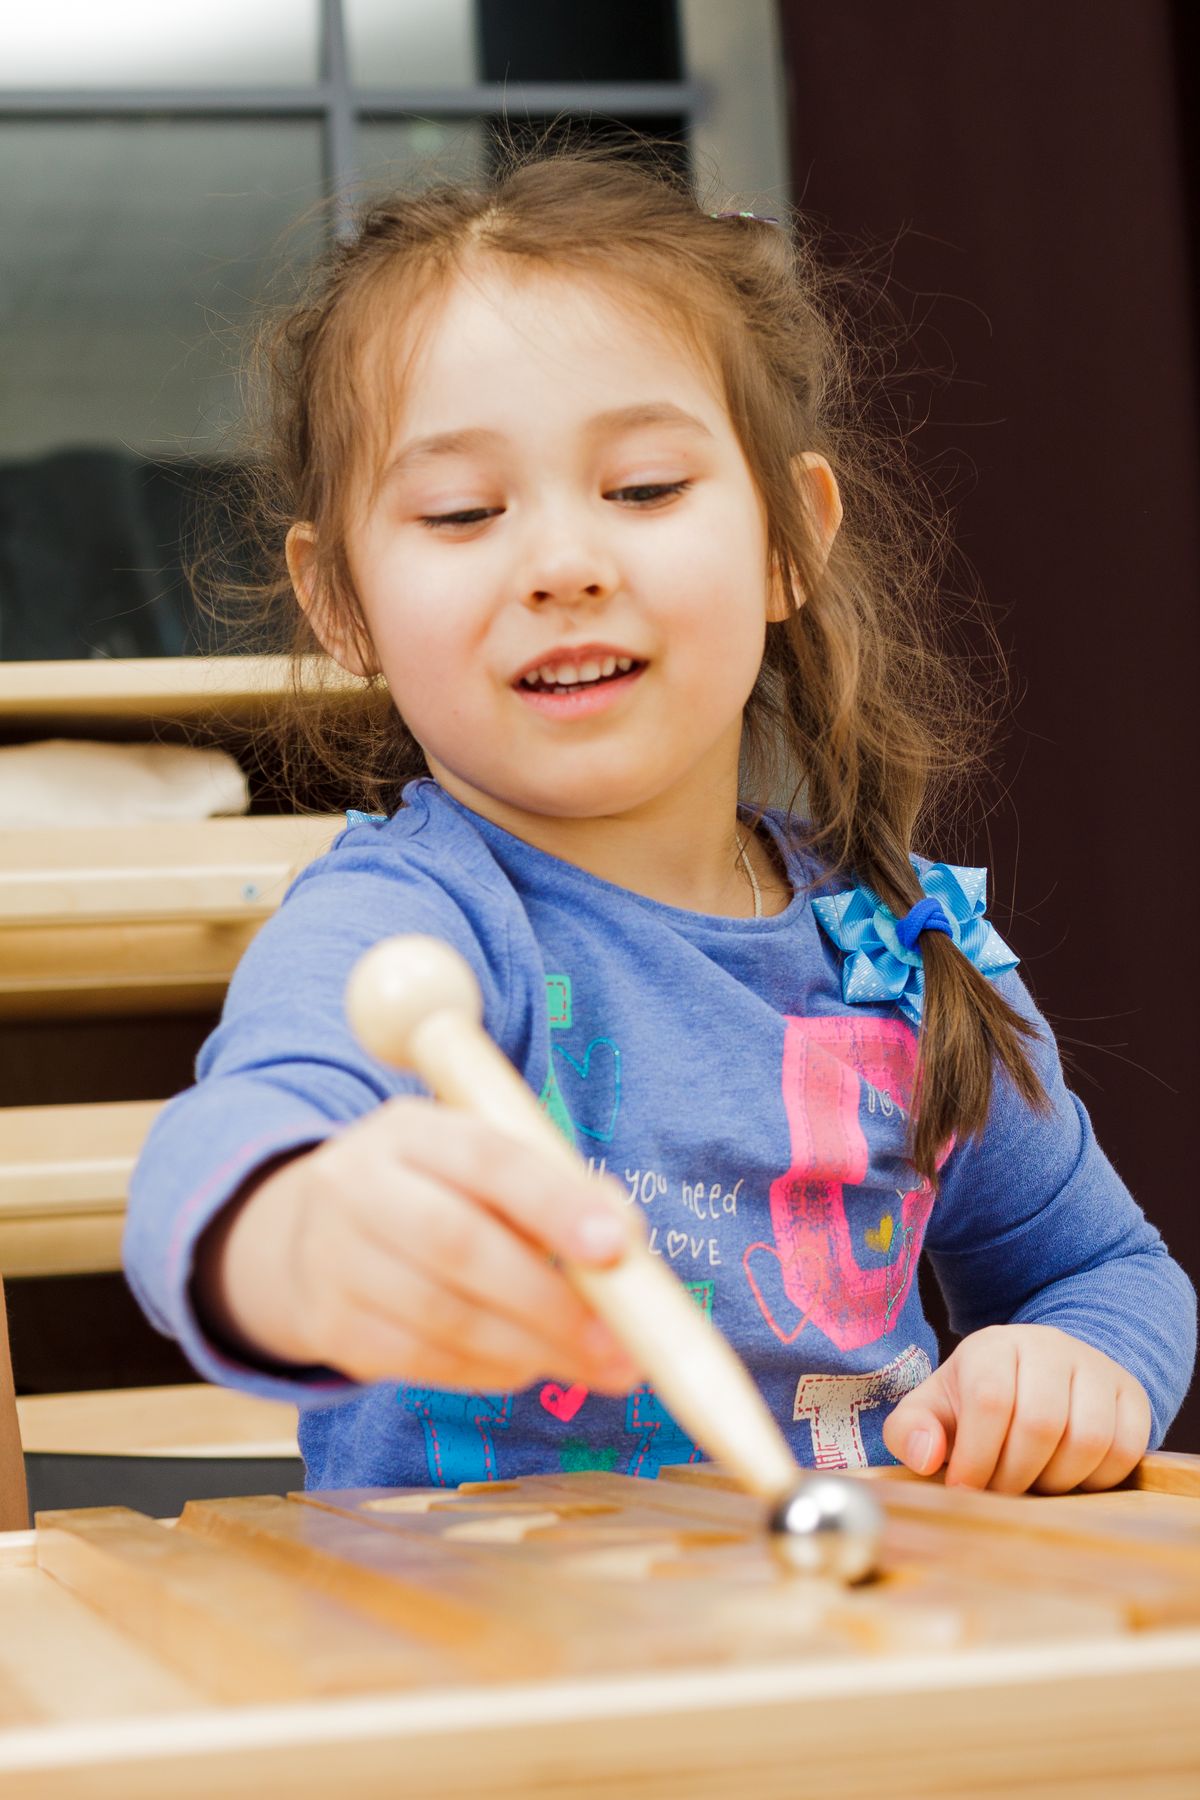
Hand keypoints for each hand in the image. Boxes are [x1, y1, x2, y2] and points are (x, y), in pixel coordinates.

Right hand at [193, 1096, 642, 1393]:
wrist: (311, 1232)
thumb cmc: (437, 1193)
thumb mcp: (485, 1166)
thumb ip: (558, 1188)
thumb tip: (626, 1238)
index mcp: (409, 1128)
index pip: (485, 1156)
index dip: (553, 1202)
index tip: (616, 1247)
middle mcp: (358, 1183)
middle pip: (457, 1244)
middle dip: (549, 1299)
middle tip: (621, 1343)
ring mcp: (334, 1257)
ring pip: (442, 1316)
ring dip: (532, 1349)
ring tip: (599, 1366)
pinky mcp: (331, 1325)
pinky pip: (422, 1360)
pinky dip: (489, 1371)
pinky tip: (532, 1366)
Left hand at [881, 1323, 1151, 1493]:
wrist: (1038, 1375)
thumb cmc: (976, 1402)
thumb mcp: (932, 1410)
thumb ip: (910, 1432)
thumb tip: (926, 1458)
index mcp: (993, 1346)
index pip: (990, 1399)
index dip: (976, 1457)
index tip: (964, 1489)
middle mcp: (1049, 1347)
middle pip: (1041, 1423)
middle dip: (1015, 1476)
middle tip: (1000, 1494)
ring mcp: (1096, 1368)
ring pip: (1088, 1439)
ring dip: (1057, 1481)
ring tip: (1033, 1485)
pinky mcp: (1132, 1396)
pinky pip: (1126, 1449)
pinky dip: (1097, 1480)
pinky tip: (1068, 1478)